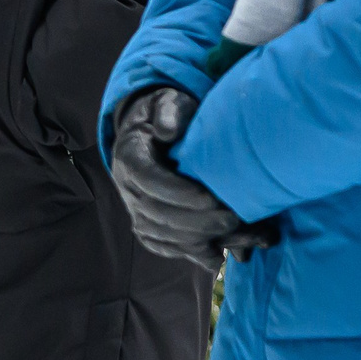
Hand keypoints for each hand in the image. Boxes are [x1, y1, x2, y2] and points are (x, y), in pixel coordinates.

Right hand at [109, 86, 282, 269]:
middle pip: (156, 213)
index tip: (210, 198)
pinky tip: (216, 257)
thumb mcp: (169, 102)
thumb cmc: (168, 114)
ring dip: (197, 240)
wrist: (156, 131)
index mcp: (129, 155)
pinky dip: (190, 254)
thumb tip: (168, 131)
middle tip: (232, 219)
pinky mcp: (148, 225)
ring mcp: (136, 209)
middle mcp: (127, 187)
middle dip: (196, 220)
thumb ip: (170, 112)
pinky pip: (165, 247)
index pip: (148, 179)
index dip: (178, 193)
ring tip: (233, 235)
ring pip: (161, 235)